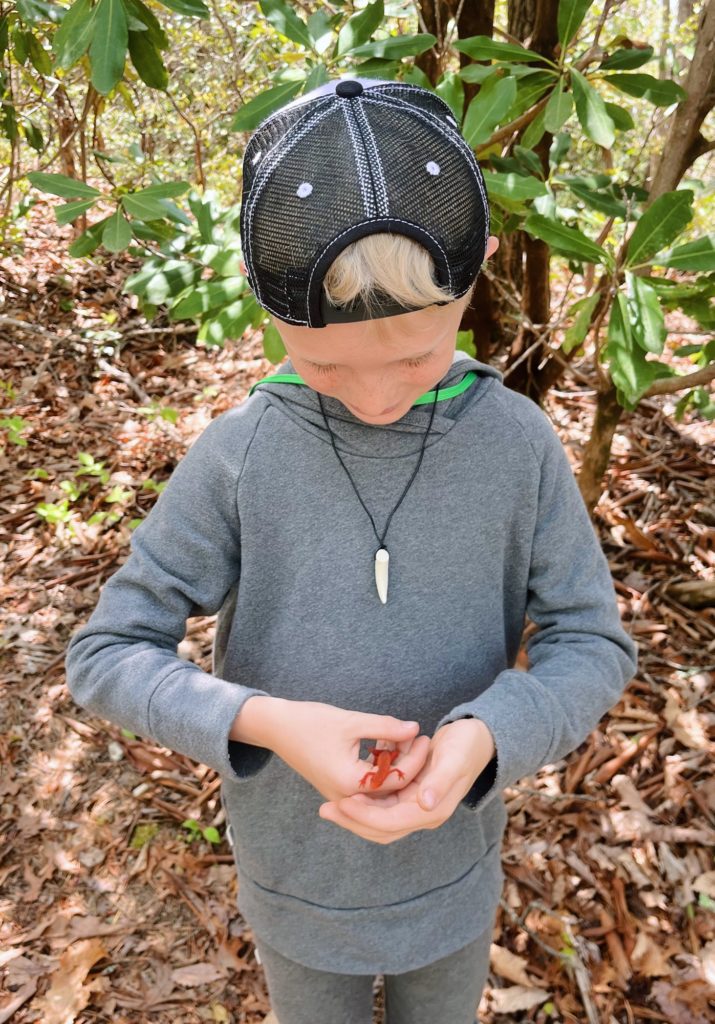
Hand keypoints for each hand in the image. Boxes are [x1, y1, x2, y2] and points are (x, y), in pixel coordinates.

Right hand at [266, 699, 430, 803]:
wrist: (276, 728)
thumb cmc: (311, 721)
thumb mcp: (352, 721)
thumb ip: (386, 727)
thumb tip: (415, 728)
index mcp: (350, 782)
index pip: (395, 778)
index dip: (414, 757)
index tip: (424, 736)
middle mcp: (346, 796)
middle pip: (390, 788)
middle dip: (408, 764)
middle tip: (421, 739)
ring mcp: (341, 796)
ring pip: (380, 789)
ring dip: (394, 766)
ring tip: (406, 740)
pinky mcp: (338, 789)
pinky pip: (368, 786)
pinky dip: (380, 769)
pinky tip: (387, 746)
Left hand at [318, 718, 495, 844]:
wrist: (476, 739)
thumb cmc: (466, 745)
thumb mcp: (455, 758)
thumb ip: (440, 781)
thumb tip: (424, 803)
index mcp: (433, 810)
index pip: (391, 823)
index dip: (365, 815)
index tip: (342, 803)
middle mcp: (422, 814)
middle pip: (380, 829)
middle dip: (352, 821)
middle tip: (325, 809)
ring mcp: (415, 807)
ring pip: (377, 819)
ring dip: (354, 813)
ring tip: (328, 804)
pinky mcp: (409, 796)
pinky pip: (380, 805)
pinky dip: (363, 800)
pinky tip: (345, 791)